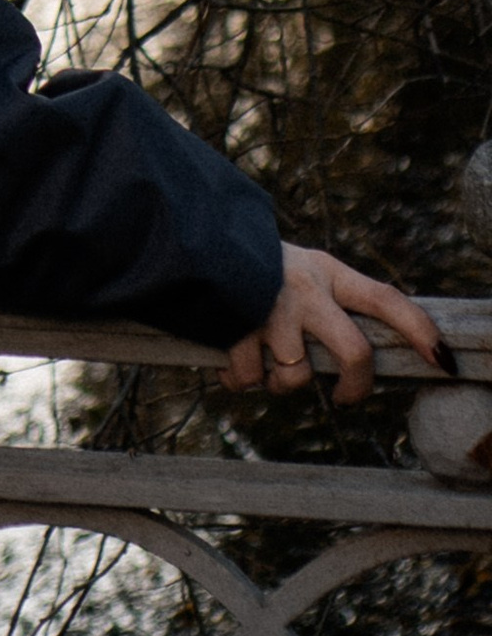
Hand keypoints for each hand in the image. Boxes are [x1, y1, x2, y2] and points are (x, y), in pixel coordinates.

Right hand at [224, 243, 452, 401]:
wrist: (192, 239)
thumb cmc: (257, 265)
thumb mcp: (302, 268)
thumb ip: (331, 301)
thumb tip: (360, 356)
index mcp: (327, 273)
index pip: (385, 300)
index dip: (419, 330)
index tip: (444, 360)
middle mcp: (306, 290)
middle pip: (354, 353)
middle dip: (354, 386)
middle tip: (344, 396)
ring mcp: (272, 310)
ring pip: (295, 377)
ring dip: (277, 381)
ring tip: (262, 360)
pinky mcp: (236, 326)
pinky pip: (247, 378)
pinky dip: (238, 378)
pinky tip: (230, 356)